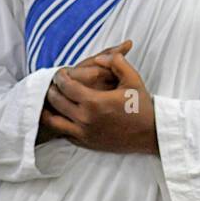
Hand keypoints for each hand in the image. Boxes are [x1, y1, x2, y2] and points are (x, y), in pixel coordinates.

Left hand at [39, 46, 157, 154]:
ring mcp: (83, 133)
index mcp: (94, 102)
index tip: (62, 72)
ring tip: (52, 98)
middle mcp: (85, 119)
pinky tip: (61, 114)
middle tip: (56, 82)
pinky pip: (62, 132)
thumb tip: (100, 57)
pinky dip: (58, 122)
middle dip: (53, 88)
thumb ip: (116, 61)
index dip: (60, 76)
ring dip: (49, 107)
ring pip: (53, 120)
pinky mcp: (85, 143)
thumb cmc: (141, 106)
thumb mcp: (133, 79)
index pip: (65, 85)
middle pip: (56, 100)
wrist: (149, 134)